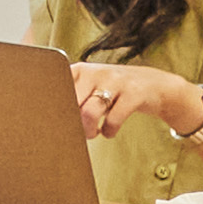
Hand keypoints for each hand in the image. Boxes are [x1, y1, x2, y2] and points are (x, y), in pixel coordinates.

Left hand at [61, 64, 202, 140]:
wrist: (153, 85)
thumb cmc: (113, 91)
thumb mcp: (91, 87)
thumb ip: (71, 99)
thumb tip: (49, 124)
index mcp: (80, 70)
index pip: (56, 88)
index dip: (52, 109)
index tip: (53, 122)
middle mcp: (96, 71)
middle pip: (70, 103)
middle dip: (71, 124)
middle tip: (76, 132)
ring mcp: (116, 80)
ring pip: (89, 112)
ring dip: (88, 131)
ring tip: (92, 133)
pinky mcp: (134, 93)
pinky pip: (113, 119)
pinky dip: (109, 131)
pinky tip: (109, 131)